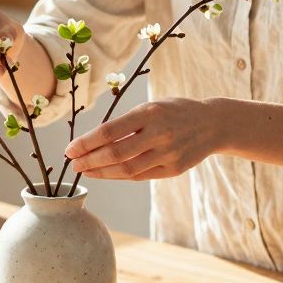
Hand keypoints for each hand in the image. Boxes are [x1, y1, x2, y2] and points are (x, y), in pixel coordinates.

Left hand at [64, 98, 218, 180]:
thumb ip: (126, 123)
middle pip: (115, 153)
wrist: (213, 124)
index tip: (70, 149)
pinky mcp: (173, 170)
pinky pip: (140, 175)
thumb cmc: (174, 111)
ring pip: (126, 169)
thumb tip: (92, 141)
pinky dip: (120, 175)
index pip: (109, 131)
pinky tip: (106, 173)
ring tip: (85, 171)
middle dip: (89, 160)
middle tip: (72, 164)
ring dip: (101, 172)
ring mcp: (168, 154)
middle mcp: (159, 135)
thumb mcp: (152, 106)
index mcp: (150, 113)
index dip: (86, 143)